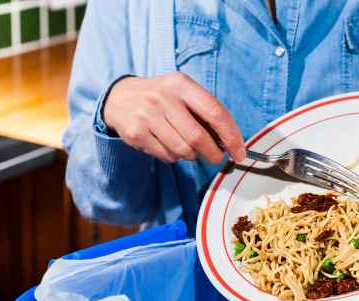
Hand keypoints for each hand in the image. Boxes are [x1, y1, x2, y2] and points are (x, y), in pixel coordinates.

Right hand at [104, 72, 245, 163]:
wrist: (119, 97)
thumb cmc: (161, 97)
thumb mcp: (182, 92)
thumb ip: (204, 111)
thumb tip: (229, 141)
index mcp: (181, 84)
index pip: (214, 112)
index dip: (231, 135)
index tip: (239, 152)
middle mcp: (163, 98)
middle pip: (198, 137)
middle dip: (213, 153)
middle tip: (216, 158)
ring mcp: (148, 116)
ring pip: (182, 150)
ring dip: (191, 156)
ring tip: (188, 148)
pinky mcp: (137, 133)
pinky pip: (166, 156)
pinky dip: (174, 157)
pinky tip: (170, 146)